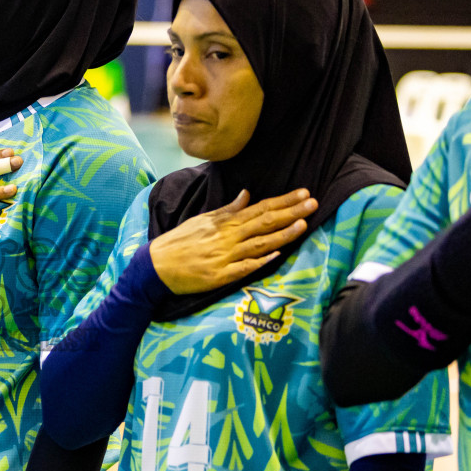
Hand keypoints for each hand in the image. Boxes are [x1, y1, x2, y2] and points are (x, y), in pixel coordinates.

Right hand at [149, 189, 316, 294]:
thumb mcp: (202, 220)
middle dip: (291, 213)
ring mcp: (225, 257)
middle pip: (265, 223)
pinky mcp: (220, 276)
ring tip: (303, 224)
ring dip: (282, 234)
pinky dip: (261, 260)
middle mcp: (228, 237)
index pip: (260, 208)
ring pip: (259, 244)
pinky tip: (277, 255)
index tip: (303, 193)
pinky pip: (244, 268)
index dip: (284, 201)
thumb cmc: (180, 242)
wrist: (156, 265)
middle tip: (313, 203)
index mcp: (225, 222)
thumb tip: (247, 195)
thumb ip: (227, 210)